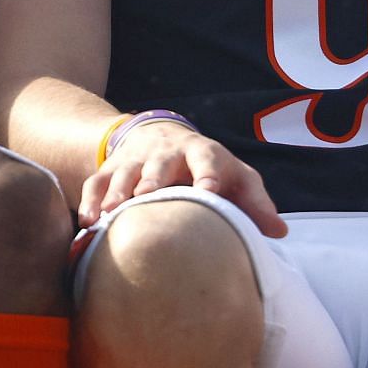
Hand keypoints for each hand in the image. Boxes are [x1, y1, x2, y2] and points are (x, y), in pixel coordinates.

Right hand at [80, 121, 285, 237]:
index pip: (208, 158)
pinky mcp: (112, 168)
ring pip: (124, 172)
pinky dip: (90, 200)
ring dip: (117, 191)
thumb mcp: (235, 177)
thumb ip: (255, 203)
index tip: (209, 190)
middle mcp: (168, 151)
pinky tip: (87, 223)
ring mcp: (136, 159)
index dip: (209, 173)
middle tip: (147, 195)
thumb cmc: (207, 167)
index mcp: (203, 152)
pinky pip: (97, 182)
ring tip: (109, 214)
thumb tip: (280, 232)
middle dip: (153, 177)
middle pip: (160, 162)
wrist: (160, 135)